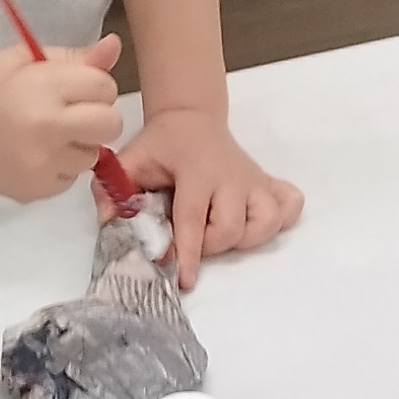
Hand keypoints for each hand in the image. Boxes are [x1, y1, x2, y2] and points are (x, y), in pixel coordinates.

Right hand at [0, 33, 125, 201]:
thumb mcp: (27, 60)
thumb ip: (74, 58)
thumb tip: (114, 46)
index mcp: (42, 88)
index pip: (103, 87)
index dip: (92, 85)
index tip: (71, 88)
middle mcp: (45, 129)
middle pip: (110, 125)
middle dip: (97, 116)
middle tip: (69, 113)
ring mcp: (41, 165)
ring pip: (93, 155)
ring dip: (79, 144)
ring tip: (46, 135)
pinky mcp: (36, 191)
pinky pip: (71, 178)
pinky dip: (61, 166)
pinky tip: (34, 154)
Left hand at [116, 105, 300, 285]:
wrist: (192, 118)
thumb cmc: (161, 145)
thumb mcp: (130, 159)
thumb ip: (114, 189)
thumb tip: (108, 222)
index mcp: (196, 171)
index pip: (193, 219)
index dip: (188, 253)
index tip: (183, 279)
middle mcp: (231, 177)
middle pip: (231, 230)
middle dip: (210, 246)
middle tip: (192, 239)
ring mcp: (254, 181)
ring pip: (265, 224)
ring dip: (244, 239)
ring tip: (220, 233)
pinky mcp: (268, 183)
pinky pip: (290, 206)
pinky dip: (279, 220)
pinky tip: (256, 222)